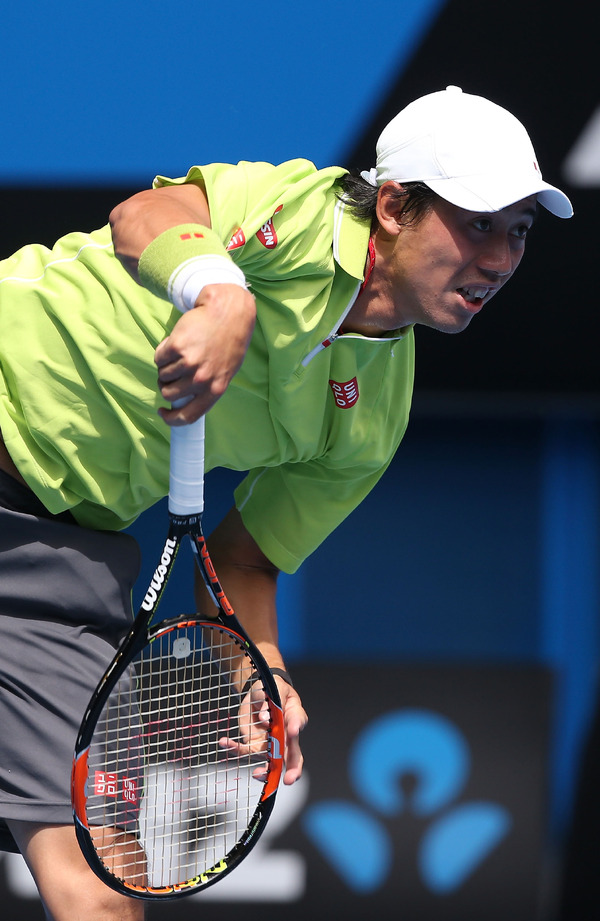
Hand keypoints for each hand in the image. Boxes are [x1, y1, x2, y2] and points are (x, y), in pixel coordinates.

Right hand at [155, 284, 255, 422]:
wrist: (228, 312)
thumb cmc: (228, 341)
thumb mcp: (225, 371)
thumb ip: (207, 387)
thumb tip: (185, 399)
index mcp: (215, 390)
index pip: (188, 416)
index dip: (172, 418)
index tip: (164, 412)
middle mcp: (201, 380)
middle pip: (169, 394)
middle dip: (167, 384)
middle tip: (175, 371)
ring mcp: (188, 364)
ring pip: (163, 375)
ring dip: (166, 366)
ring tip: (181, 352)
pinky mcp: (177, 347)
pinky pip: (159, 357)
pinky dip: (163, 351)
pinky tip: (177, 341)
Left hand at [219, 677, 307, 785]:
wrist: (261, 693)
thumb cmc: (274, 690)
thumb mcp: (275, 688)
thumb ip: (271, 701)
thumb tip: (265, 719)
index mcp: (293, 717)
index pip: (297, 723)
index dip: (295, 728)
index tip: (292, 731)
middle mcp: (284, 735)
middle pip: (292, 755)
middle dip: (292, 770)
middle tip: (289, 779)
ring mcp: (270, 743)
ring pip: (270, 763)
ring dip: (264, 771)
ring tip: (257, 774)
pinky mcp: (254, 744)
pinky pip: (244, 750)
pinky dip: (234, 748)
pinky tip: (224, 742)